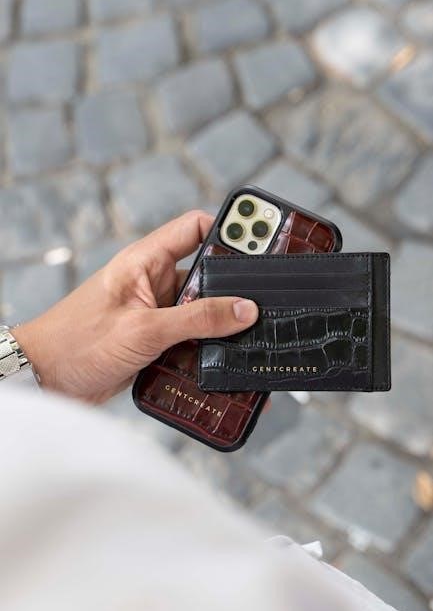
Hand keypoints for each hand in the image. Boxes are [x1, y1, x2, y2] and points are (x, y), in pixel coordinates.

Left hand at [12, 211, 258, 403]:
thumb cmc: (78, 343)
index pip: (194, 228)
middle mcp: (155, 283)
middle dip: (236, 285)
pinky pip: (194, 338)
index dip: (227, 228)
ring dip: (225, 323)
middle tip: (271, 294)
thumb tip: (245, 310)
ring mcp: (157, 313)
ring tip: (257, 334)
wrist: (47, 382)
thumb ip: (197, 318)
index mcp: (146, 261)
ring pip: (204, 310)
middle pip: (207, 273)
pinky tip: (229, 361)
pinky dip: (211, 348)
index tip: (262, 238)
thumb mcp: (143, 329)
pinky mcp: (157, 340)